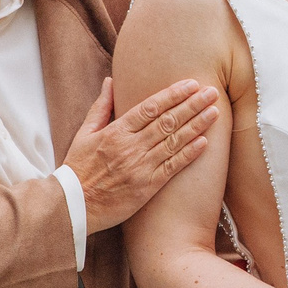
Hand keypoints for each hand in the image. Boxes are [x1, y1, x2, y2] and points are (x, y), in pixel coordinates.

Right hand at [66, 79, 219, 230]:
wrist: (73, 206)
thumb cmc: (78, 169)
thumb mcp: (84, 133)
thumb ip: (101, 107)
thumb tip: (110, 81)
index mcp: (116, 132)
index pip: (150, 107)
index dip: (173, 94)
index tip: (191, 84)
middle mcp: (131, 147)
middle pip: (167, 121)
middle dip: (192, 105)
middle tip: (212, 92)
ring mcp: (140, 167)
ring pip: (174, 141)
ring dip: (196, 125)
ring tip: (214, 112)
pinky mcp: (147, 187)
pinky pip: (172, 167)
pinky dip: (189, 154)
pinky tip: (205, 142)